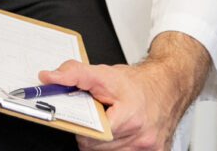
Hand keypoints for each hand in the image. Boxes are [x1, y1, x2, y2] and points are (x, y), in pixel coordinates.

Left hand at [40, 33, 209, 149]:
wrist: (167, 85)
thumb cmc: (137, 82)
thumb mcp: (103, 73)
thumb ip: (73, 74)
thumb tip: (49, 78)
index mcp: (129, 118)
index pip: (92, 136)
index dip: (80, 127)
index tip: (79, 118)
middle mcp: (142, 138)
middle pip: (97, 148)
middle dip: (91, 132)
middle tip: (96, 116)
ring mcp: (149, 148)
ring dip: (103, 141)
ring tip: (109, 121)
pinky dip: (116, 146)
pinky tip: (119, 131)